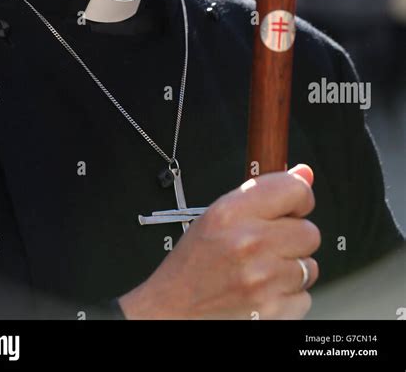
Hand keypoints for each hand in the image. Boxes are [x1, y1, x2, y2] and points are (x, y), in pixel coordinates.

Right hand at [119, 164, 319, 319]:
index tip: (293, 206)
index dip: (299, 198)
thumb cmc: (193, 264)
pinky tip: (264, 291)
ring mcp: (263, 279)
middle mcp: (249, 242)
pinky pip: (304, 297)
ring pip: (309, 266)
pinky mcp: (273, 310)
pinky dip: (288, 297)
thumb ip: (262, 193)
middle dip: (294, 238)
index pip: (295, 189)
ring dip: (291, 269)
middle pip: (309, 232)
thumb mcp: (217, 215)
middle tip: (270, 244)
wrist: (174, 310)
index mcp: (232, 212)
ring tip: (263, 270)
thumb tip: (304, 173)